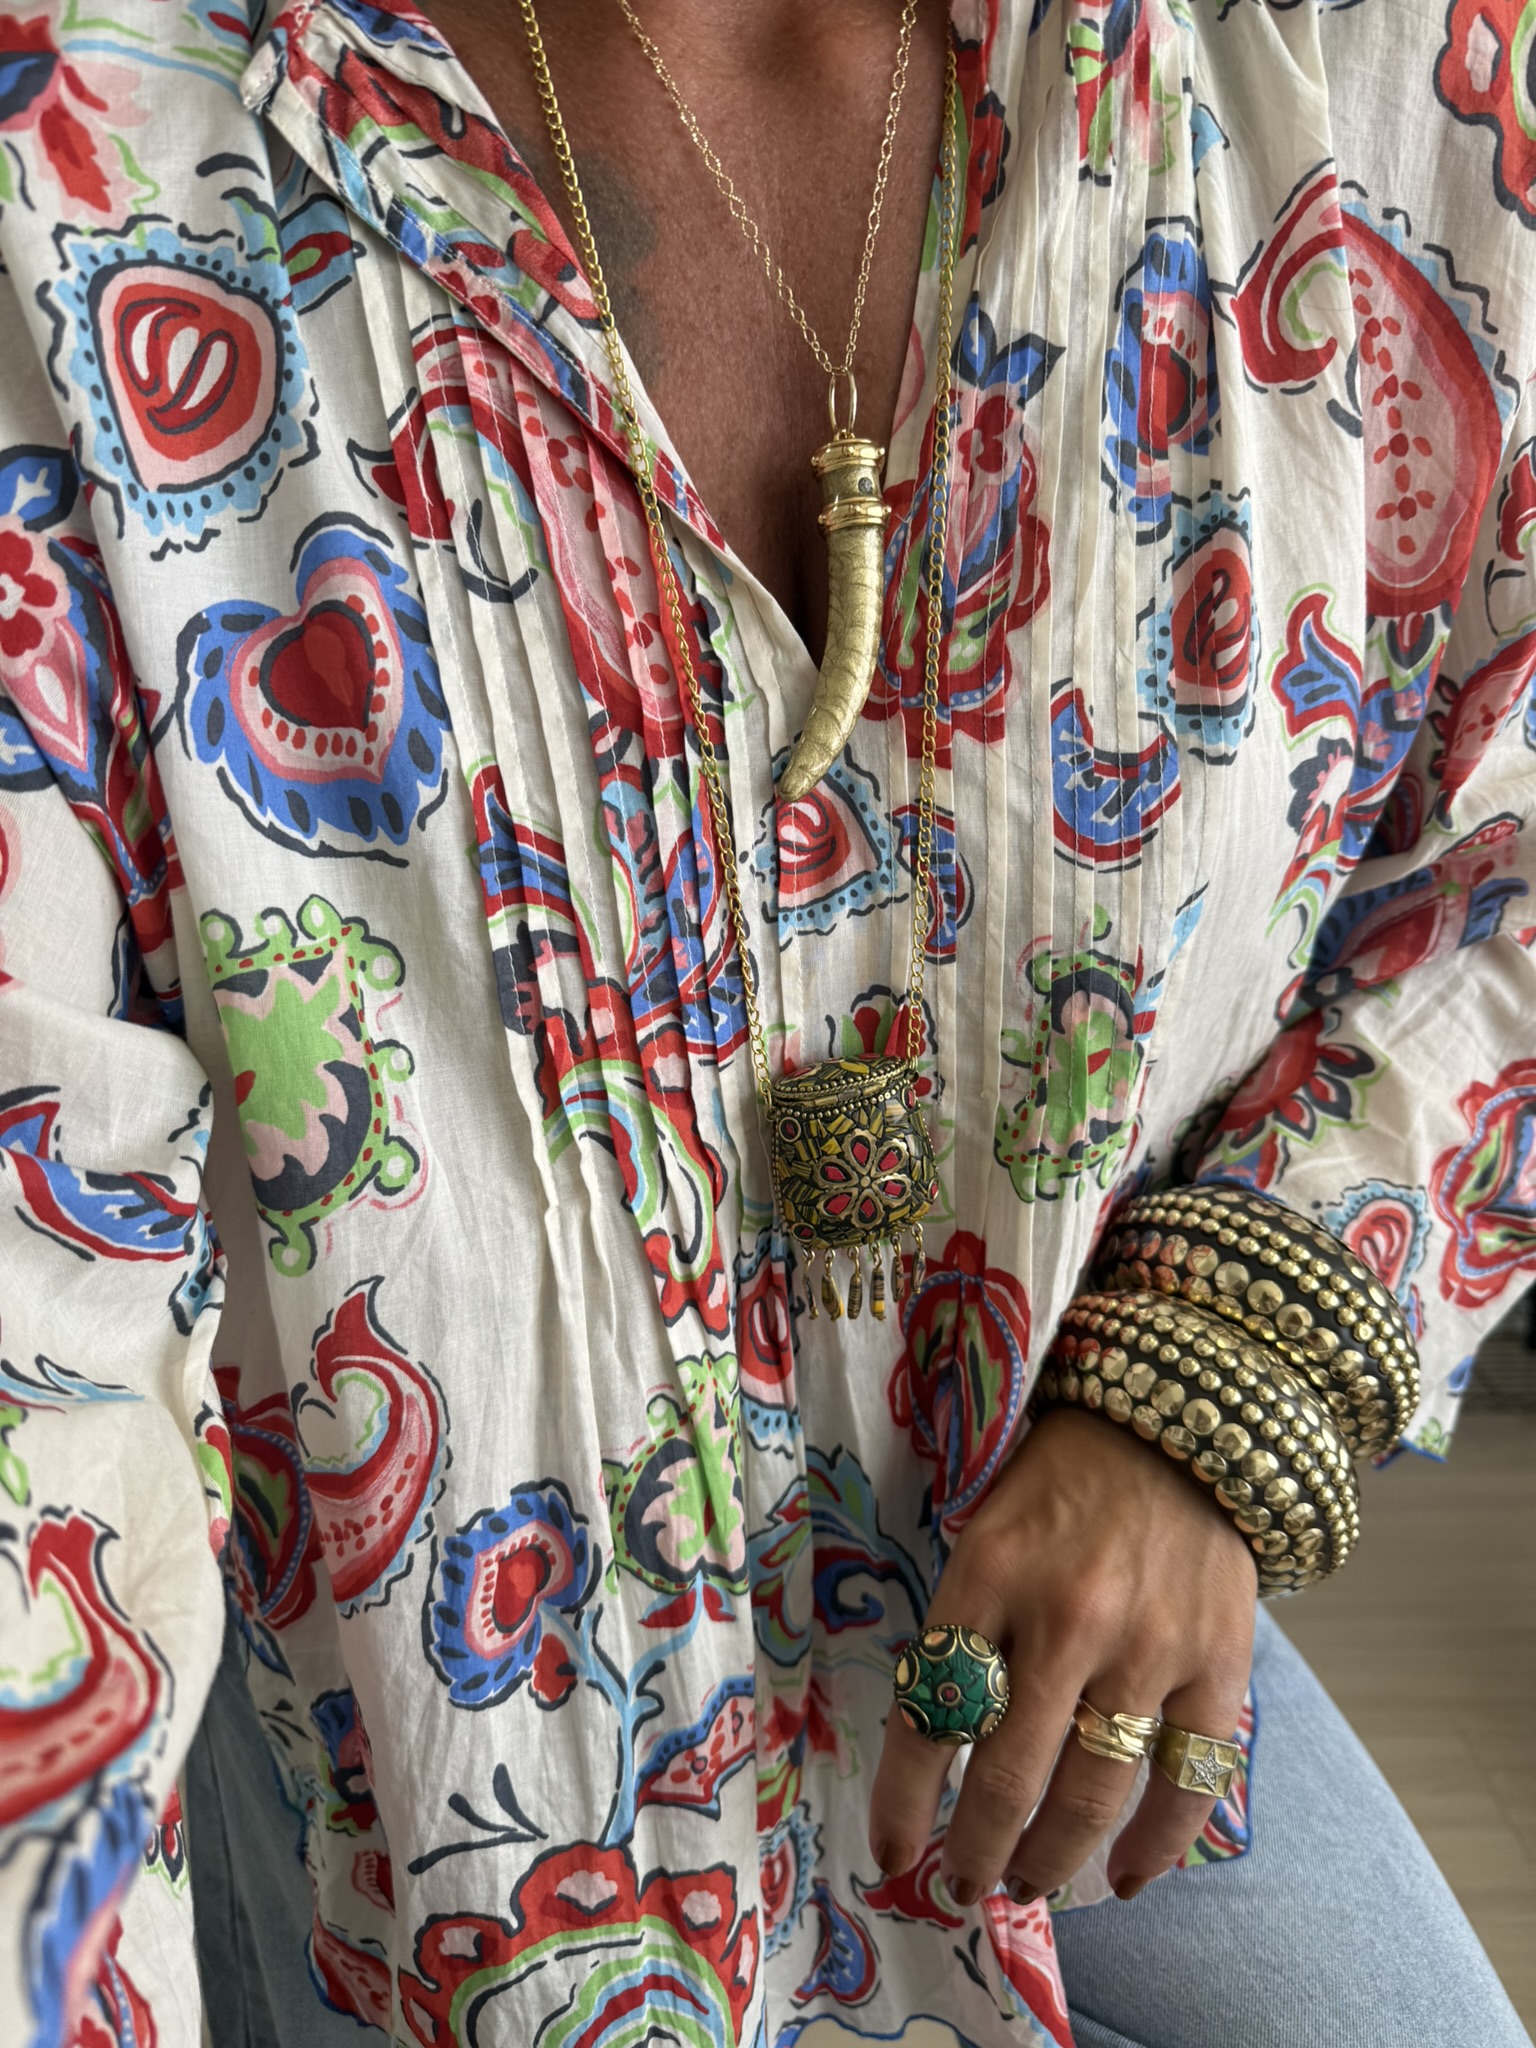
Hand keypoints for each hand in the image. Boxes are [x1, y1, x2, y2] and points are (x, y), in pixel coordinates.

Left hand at [868, 1404, 1256, 1905]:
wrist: (1178, 1424)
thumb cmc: (1060, 1485)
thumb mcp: (986, 1530)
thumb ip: (965, 1626)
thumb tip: (934, 1744)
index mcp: (989, 1572)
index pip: (931, 1712)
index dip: (903, 1800)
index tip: (892, 1852)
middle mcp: (1067, 1615)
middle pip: (1007, 1776)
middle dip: (974, 1851)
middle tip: (960, 1885)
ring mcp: (1150, 1646)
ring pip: (1091, 1796)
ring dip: (1051, 1862)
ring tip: (1025, 1883)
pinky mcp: (1219, 1663)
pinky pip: (1188, 1783)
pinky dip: (1156, 1847)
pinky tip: (1124, 1876)